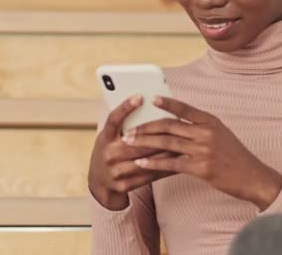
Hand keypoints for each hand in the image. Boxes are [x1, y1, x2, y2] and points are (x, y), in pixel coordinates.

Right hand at [88, 94, 175, 210]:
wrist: (99, 181)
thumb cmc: (111, 150)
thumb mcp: (111, 136)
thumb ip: (125, 125)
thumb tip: (148, 105)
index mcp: (104, 138)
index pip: (113, 119)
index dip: (125, 107)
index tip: (139, 96)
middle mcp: (108, 154)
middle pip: (138, 141)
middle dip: (159, 133)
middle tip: (177, 124)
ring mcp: (116, 171)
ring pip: (148, 159)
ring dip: (167, 151)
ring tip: (183, 142)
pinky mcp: (124, 185)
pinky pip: (151, 175)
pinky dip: (166, 168)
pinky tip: (179, 161)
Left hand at [122, 96, 281, 210]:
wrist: (252, 176)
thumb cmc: (235, 156)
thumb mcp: (221, 134)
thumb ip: (201, 127)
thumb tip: (177, 124)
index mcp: (211, 121)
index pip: (185, 108)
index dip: (168, 103)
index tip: (151, 99)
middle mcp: (206, 132)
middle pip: (170, 126)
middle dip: (146, 127)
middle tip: (129, 129)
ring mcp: (204, 150)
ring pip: (167, 143)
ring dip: (145, 143)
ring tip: (129, 143)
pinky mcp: (201, 168)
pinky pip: (171, 164)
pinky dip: (154, 164)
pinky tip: (141, 164)